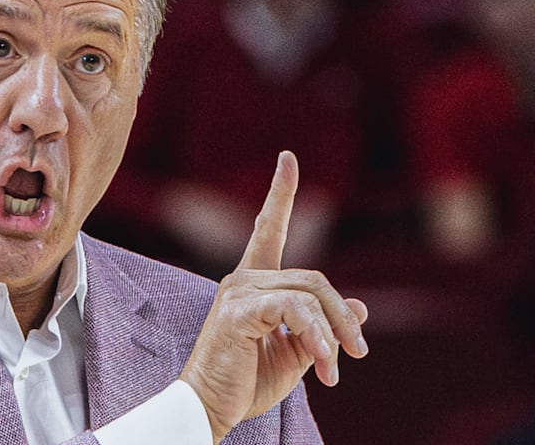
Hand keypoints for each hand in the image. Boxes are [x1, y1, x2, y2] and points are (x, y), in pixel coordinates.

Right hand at [178, 151, 368, 443]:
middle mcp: (244, 279)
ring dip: (332, 332)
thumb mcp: (296, 353)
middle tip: (357, 354)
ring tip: (334, 370)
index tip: (287, 160)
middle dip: (341, 316)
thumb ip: (321, 328)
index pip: (269, 229)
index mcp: (254, 284)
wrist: (210, 408)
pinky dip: (314, 334)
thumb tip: (358, 308)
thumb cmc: (246, 383)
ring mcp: (239, 292)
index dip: (281, 194)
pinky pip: (292, 309)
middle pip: (313, 278)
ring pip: (308, 293)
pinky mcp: (239, 310)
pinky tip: (319, 361)